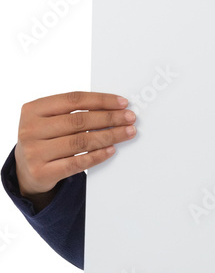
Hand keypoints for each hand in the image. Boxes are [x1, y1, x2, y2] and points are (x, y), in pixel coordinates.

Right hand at [15, 91, 136, 207]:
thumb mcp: (50, 120)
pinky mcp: (42, 172)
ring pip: (80, 142)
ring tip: (127, 132)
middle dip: (109, 118)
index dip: (100, 100)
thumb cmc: (45, 140)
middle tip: (130, 118)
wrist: (25, 171)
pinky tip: (111, 150)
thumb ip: (73, 112)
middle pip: (79, 121)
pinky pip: (77, 163)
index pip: (73, 100)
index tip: (122, 103)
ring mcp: (34, 152)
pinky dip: (97, 155)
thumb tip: (112, 108)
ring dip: (109, 136)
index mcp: (33, 109)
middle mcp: (31, 129)